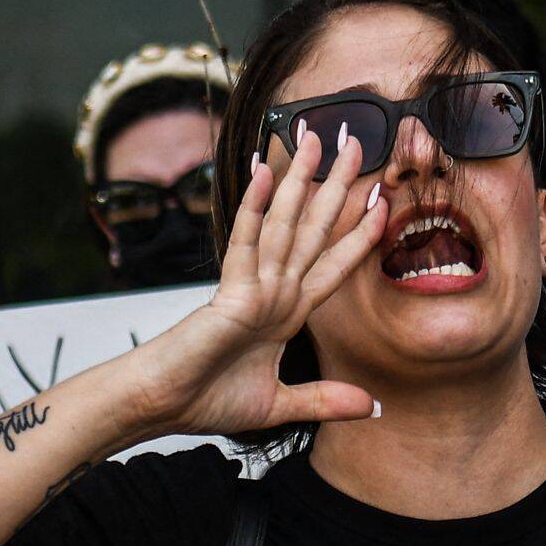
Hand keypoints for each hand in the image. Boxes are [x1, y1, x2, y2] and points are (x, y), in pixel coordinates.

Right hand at [128, 132, 388, 438]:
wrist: (163, 406)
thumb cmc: (207, 400)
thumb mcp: (280, 404)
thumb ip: (325, 400)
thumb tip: (373, 407)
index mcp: (287, 312)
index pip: (332, 265)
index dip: (359, 235)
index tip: (383, 203)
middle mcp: (274, 291)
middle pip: (313, 230)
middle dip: (337, 187)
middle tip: (356, 142)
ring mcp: (253, 288)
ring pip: (284, 225)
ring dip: (301, 181)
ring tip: (316, 138)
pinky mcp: (229, 294)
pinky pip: (246, 243)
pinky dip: (255, 207)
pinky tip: (265, 172)